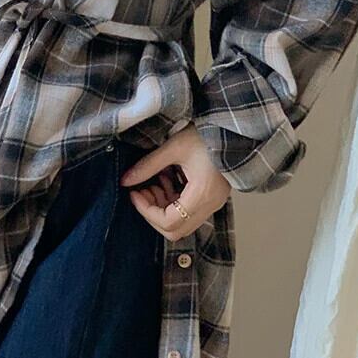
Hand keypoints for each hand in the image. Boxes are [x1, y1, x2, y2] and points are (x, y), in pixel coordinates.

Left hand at [119, 123, 231, 239]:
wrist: (231, 128)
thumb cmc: (208, 134)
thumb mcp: (173, 147)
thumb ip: (147, 166)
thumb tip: (126, 180)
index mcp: (202, 194)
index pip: (169, 221)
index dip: (146, 211)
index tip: (134, 194)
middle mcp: (210, 204)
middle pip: (175, 229)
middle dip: (153, 213)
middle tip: (142, 192)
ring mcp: (213, 202)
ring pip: (181, 222)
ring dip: (162, 207)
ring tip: (153, 182)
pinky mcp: (212, 197)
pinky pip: (189, 212)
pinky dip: (173, 202)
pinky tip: (166, 180)